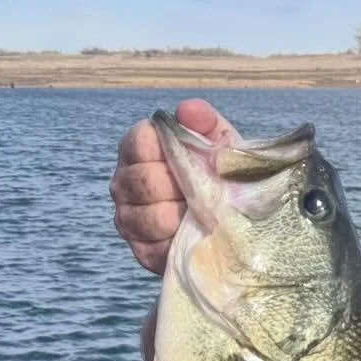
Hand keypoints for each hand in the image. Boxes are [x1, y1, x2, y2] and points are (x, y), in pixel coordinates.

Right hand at [109, 97, 237, 272]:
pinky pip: (156, 247)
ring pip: (149, 217)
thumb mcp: (220, 144)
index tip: (197, 159)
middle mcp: (124, 181)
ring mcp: (127, 216)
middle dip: (181, 188)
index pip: (140, 141)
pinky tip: (194, 235)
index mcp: (138, 148)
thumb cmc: (221, 175)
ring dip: (183, 217)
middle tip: (205, 192)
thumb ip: (204, 122)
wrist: (236, 223)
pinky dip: (181, 242)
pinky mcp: (140, 249)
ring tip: (201, 213)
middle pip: (144, 181)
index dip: (171, 151)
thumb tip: (187, 110)